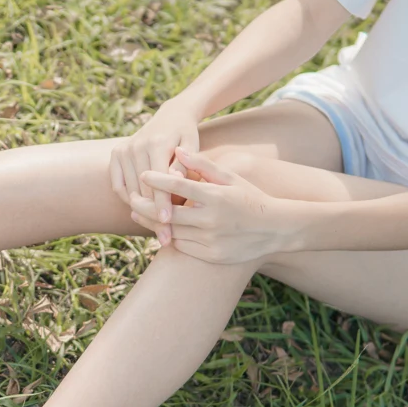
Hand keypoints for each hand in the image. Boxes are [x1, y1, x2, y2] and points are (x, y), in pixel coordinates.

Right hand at [109, 102, 201, 244]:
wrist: (171, 116)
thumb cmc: (186, 135)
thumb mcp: (192, 146)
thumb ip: (184, 165)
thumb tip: (175, 183)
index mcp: (156, 143)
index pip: (159, 181)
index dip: (163, 204)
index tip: (167, 225)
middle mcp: (136, 146)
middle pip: (143, 189)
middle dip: (153, 215)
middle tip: (165, 237)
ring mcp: (123, 149)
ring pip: (130, 190)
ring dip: (141, 212)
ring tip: (156, 230)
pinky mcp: (116, 154)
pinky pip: (118, 185)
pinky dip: (128, 200)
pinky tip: (142, 212)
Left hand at [130, 148, 293, 264]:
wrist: (277, 229)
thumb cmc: (250, 198)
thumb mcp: (230, 177)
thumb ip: (202, 164)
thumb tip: (177, 150)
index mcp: (216, 196)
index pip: (180, 186)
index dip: (158, 180)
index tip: (144, 175)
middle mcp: (212, 220)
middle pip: (168, 213)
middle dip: (144, 205)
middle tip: (130, 198)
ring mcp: (211, 240)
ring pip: (171, 232)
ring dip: (152, 222)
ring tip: (136, 213)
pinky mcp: (211, 256)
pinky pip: (182, 247)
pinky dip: (169, 237)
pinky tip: (159, 228)